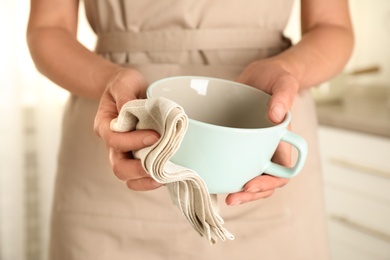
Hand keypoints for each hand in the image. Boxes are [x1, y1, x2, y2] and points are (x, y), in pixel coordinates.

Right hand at [94, 68, 161, 190]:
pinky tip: (165, 175)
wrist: (125, 89)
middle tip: (159, 165)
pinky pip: (139, 175)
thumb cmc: (124, 84)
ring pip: (128, 176)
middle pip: (118, 166)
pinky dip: (150, 179)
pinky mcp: (136, 155)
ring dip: (144, 180)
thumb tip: (128, 108)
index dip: (134, 141)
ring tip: (163, 177)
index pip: (115, 140)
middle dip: (138, 170)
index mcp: (105, 125)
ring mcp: (124, 152)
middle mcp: (112, 143)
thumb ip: (124, 95)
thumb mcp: (123, 82)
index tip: (155, 136)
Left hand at [226, 59, 298, 205]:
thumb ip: (283, 96)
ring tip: (216, 190)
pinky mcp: (231, 138)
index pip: (281, 173)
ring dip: (232, 186)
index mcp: (280, 142)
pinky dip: (219, 166)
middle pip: (260, 181)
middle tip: (231, 198)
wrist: (261, 74)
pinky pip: (227, 157)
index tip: (250, 185)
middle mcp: (264, 148)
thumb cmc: (278, 78)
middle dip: (247, 194)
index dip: (268, 184)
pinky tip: (206, 169)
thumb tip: (276, 116)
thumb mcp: (284, 82)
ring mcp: (247, 146)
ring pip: (242, 173)